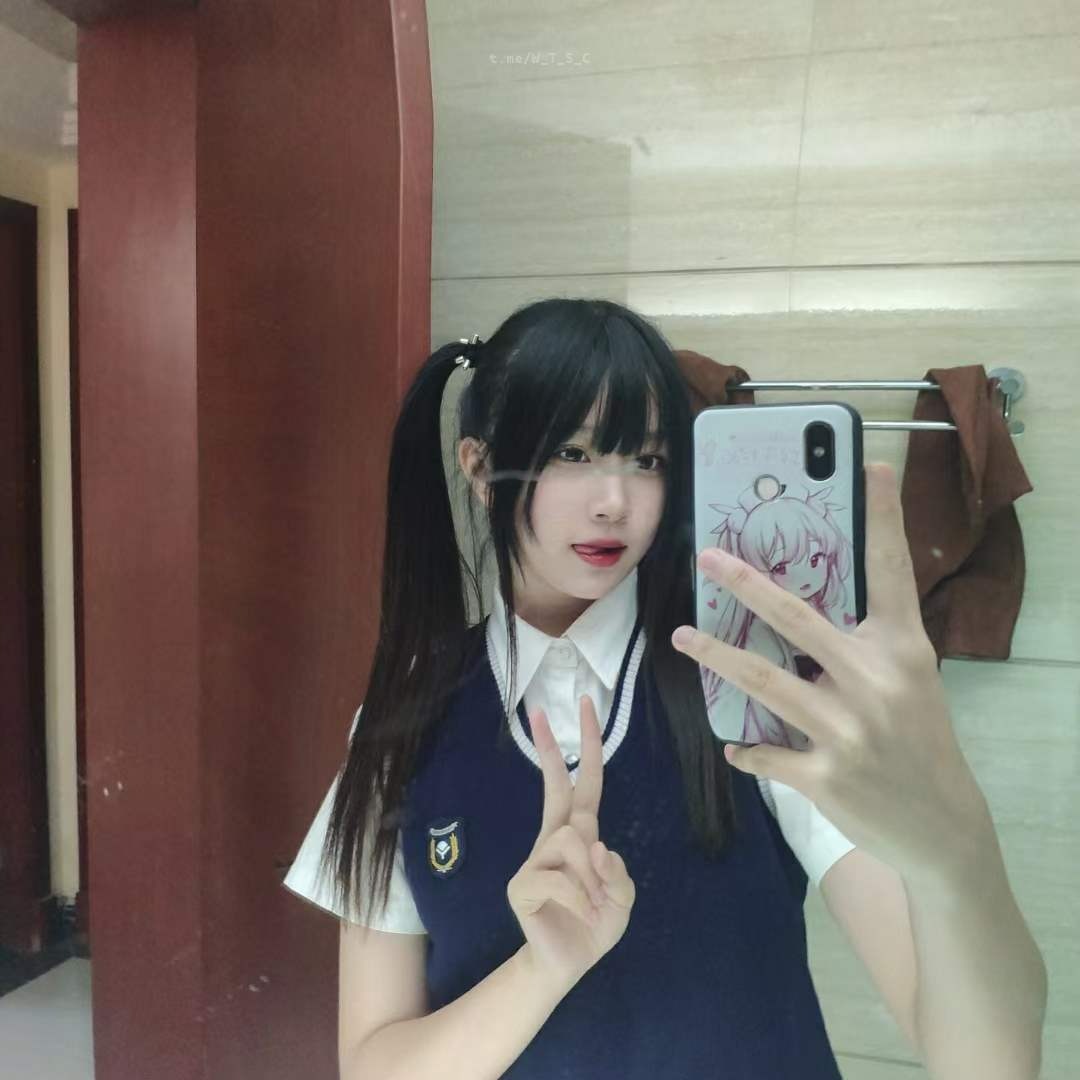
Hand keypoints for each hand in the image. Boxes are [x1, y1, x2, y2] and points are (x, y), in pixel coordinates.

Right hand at [507, 695, 635, 991]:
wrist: (567, 965)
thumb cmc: (594, 923)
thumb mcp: (622, 897)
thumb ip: (617, 871)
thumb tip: (596, 848)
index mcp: (580, 834)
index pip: (585, 783)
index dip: (588, 747)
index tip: (583, 707)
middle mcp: (555, 838)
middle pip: (557, 787)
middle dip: (551, 748)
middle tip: (540, 711)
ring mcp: (535, 859)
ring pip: (573, 842)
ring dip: (593, 877)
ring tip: (593, 904)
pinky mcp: (521, 884)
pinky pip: (560, 876)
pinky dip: (582, 897)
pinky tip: (583, 914)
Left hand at [671, 463, 994, 888]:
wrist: (942, 825)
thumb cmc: (919, 736)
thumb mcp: (910, 678)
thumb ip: (868, 638)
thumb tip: (798, 601)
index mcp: (903, 649)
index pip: (892, 571)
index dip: (882, 516)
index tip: (871, 463)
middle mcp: (876, 682)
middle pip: (797, 618)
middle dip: (745, 583)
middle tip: (707, 558)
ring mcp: (849, 730)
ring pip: (764, 681)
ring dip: (717, 657)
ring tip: (682, 637)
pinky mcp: (826, 776)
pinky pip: (766, 752)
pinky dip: (746, 748)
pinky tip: (734, 744)